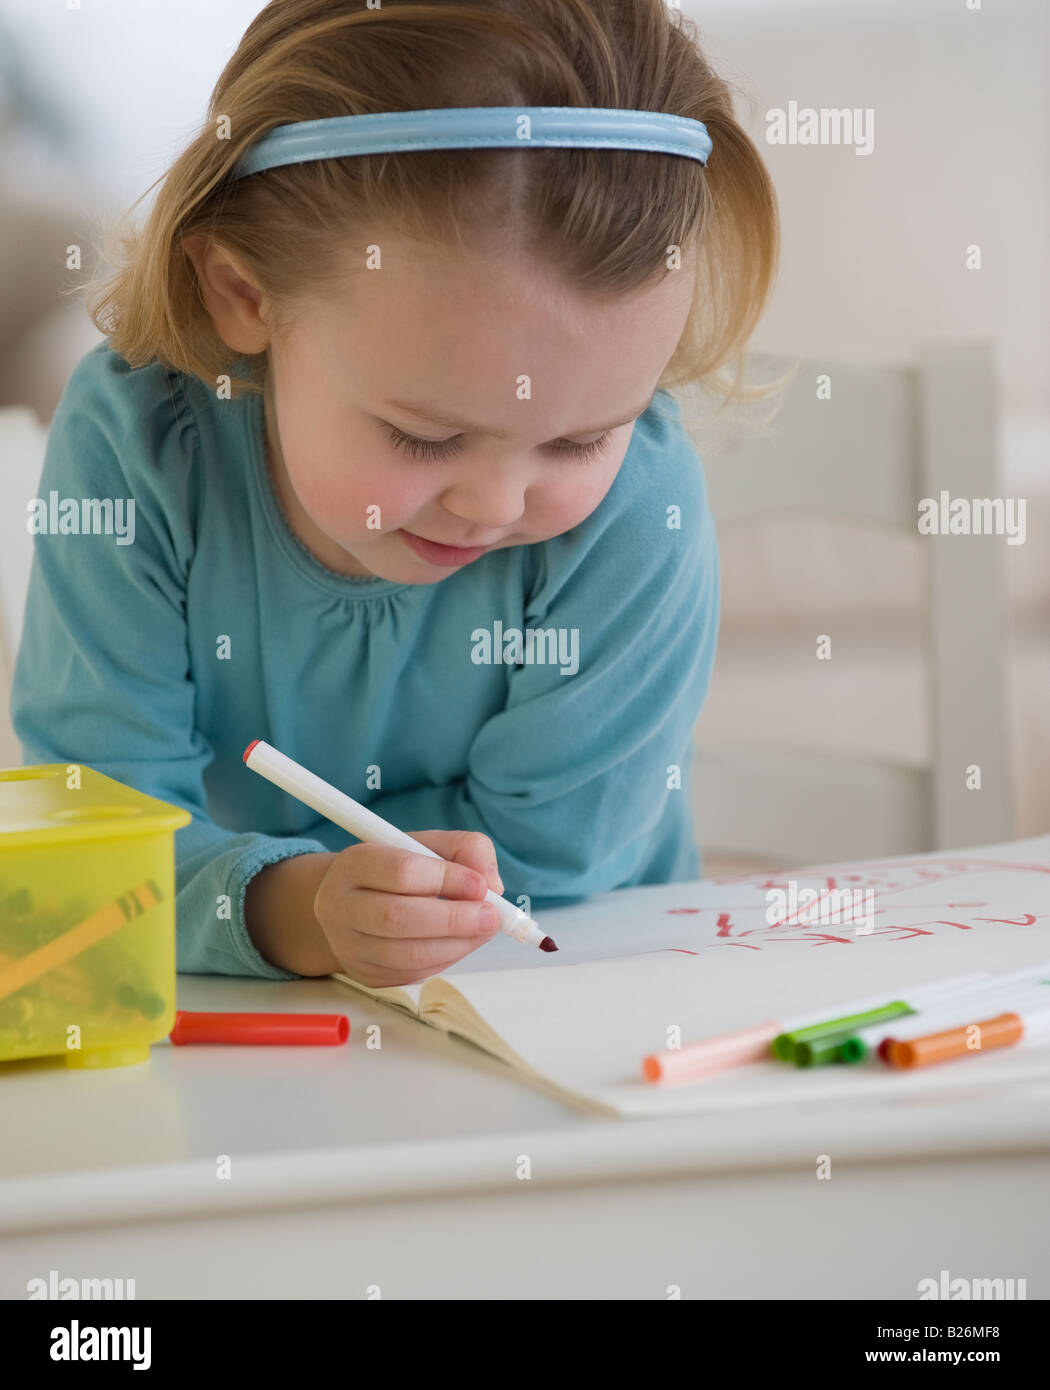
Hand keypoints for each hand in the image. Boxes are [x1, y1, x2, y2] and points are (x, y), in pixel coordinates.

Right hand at [313, 830, 505, 987]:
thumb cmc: (396, 870)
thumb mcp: (427, 845)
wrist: (352, 904)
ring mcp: (349, 945)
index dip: (447, 879)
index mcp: (354, 864)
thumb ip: (465, 849)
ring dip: (457, 944)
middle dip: (455, 920)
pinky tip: (460, 942)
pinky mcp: (365, 974)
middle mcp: (340, 906)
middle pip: (398, 918)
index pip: (402, 872)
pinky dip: (446, 959)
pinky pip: (412, 974)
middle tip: (491, 916)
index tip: (480, 885)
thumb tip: (492, 884)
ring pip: (408, 954)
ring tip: (483, 929)